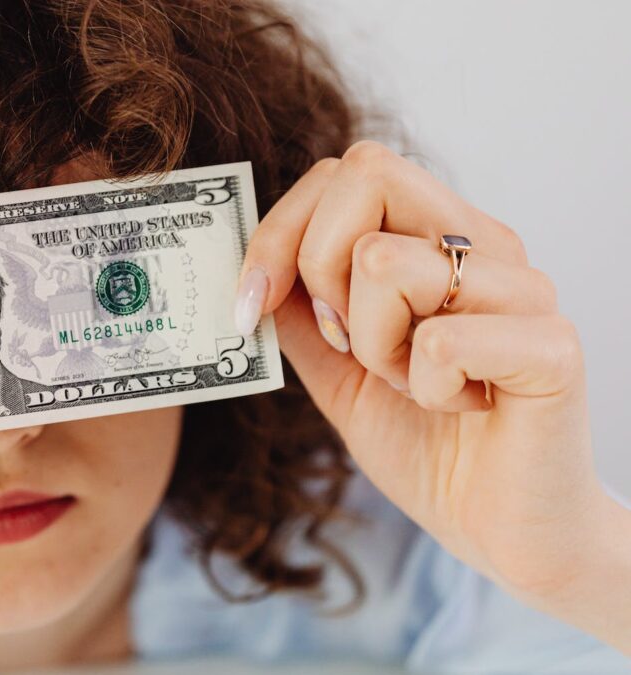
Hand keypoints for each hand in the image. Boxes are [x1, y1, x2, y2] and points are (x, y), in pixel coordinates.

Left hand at [237, 141, 630, 649]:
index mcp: (437, 239)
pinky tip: (459, 408)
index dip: (280, 230)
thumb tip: (247, 267)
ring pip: (385, 262)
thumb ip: (301, 315)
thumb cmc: (425, 443)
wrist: (499, 528)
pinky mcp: (551, 347)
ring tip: (415, 384)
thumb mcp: (337, 372)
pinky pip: (439, 339)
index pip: (348, 170)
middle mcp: (483, 245)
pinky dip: (424, 389)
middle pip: (366, 171)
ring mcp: (523, 289)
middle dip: (316, 265)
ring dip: (373, 345)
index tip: (251, 305)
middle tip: (344, 342)